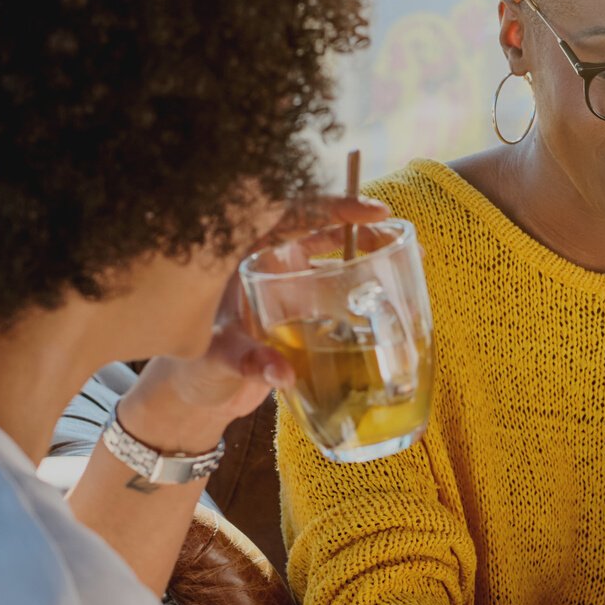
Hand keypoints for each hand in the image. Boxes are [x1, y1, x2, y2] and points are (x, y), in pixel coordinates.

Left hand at [117, 193, 389, 453]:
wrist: (199, 396)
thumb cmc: (195, 369)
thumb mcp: (218, 360)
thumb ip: (247, 362)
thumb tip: (281, 374)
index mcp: (242, 254)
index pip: (291, 213)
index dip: (333, 207)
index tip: (373, 213)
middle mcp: (267, 261)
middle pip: (321, 228)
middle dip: (363, 227)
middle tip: (401, 237)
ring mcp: (287, 284)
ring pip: (334, 256)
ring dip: (370, 254)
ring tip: (409, 257)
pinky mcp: (303, 310)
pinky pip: (337, 290)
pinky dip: (364, 289)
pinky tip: (393, 297)